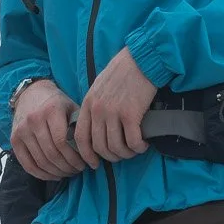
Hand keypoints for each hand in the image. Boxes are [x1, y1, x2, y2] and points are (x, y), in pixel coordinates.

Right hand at [10, 78, 83, 179]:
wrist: (30, 93)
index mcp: (51, 110)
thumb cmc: (56, 103)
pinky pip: (27, 164)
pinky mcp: (14, 139)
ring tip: (68, 173)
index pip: (62, 142)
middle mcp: (34, 120)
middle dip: (68, 167)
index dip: (75, 158)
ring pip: (41, 161)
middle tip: (77, 171)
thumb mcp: (71, 107)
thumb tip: (92, 151)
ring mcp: (21, 130)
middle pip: (52, 154)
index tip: (85, 164)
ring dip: (57, 172)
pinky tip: (54, 175)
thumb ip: (79, 126)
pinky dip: (41, 174)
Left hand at [74, 48, 156, 166]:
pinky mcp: (130, 114)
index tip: (95, 163)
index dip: (86, 155)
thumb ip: (94, 106)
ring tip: (134, 150)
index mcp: (88, 104)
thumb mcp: (99, 87)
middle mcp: (97, 110)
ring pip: (115, 147)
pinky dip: (138, 147)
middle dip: (110, 157)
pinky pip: (132, 141)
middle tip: (121, 156)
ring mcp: (113, 112)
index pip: (80, 138)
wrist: (141, 59)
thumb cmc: (123, 72)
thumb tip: (96, 127)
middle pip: (99, 146)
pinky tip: (143, 144)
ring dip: (126, 153)